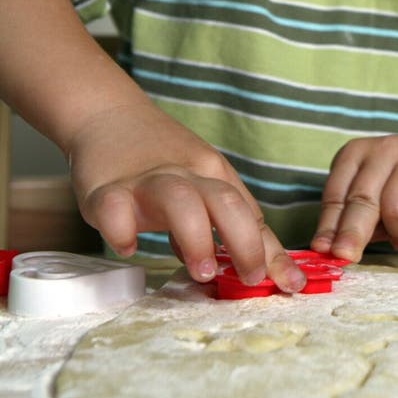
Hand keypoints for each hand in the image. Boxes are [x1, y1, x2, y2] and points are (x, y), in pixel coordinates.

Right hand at [67, 99, 305, 292]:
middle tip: (249, 279)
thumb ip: (218, 222)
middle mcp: (185, 174)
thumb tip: (249, 268)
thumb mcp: (198, 183)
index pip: (248, 213)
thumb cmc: (159, 156)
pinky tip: (128, 247)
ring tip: (202, 271)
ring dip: (196, 238)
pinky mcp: (106, 188)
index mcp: (211, 174)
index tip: (291, 285)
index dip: (271, 251)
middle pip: (225, 200)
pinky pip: (115, 207)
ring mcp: (146, 180)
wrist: (108, 113)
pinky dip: (123, 230)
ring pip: (180, 200)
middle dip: (244, 242)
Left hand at [311, 135, 397, 261]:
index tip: (324, 250)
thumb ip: (345, 222)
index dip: (329, 225)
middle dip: (353, 233)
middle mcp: (384, 149)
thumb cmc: (395, 191)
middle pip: (364, 199)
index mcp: (356, 152)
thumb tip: (326, 250)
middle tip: (346, 256)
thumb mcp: (365, 201)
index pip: (337, 193)